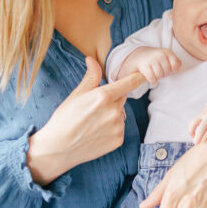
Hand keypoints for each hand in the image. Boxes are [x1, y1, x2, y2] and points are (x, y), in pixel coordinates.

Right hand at [27, 57, 143, 184]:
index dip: (139, 77)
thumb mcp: (76, 94)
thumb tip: (92, 59)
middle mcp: (114, 111)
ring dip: (112, 114)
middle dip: (112, 98)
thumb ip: (91, 76)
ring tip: (93, 121)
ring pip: (120, 113)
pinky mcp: (119, 140)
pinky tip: (96, 132)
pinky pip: (120, 127)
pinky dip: (112, 128)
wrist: (59, 148)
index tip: (147, 73)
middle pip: (122, 98)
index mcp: (103, 96)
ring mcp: (118, 127)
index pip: (129, 83)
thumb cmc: (65, 118)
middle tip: (94, 107)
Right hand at [120, 46, 180, 84]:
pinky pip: (152, 77)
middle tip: (161, 73)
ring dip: (158, 77)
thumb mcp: (167, 56)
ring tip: (157, 75)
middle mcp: (160, 54)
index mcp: (168, 52)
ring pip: (159, 74)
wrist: (140, 55)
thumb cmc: (157, 58)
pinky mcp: (144, 66)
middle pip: (167, 71)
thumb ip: (176, 61)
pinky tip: (153, 80)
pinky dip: (153, 80)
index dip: (173, 70)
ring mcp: (152, 59)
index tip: (169, 70)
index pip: (175, 65)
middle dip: (165, 74)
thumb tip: (179, 69)